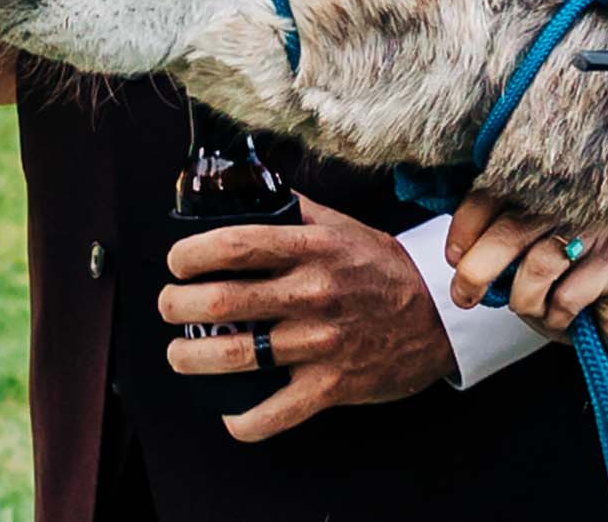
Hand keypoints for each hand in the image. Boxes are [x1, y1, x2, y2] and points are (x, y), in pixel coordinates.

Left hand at [160, 194, 455, 441]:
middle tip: (169, 306)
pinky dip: (243, 420)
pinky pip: (275, 413)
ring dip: (192, 358)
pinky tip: (228, 411)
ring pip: (237, 356)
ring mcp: (320, 344)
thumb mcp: (342, 226)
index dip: (191, 253)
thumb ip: (294, 209)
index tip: (176, 262)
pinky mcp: (331, 386)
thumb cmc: (383, 268)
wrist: (439, 316)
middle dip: (177, 306)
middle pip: (222, 301)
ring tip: (179, 354)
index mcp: (312, 249)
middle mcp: (312, 293)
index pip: (235, 245)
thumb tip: (247, 188)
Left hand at [443, 191, 607, 355]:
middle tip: (464, 296)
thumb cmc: (578, 294)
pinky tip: (566, 320)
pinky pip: (567, 295)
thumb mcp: (532, 274)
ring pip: (537, 265)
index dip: (466, 225)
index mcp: (544, 201)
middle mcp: (571, 208)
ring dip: (527, 302)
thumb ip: (502, 260)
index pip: (496, 195)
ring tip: (537, 313)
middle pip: (511, 229)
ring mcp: (596, 233)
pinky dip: (556, 318)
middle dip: (477, 268)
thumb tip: (461, 264)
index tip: (452, 257)